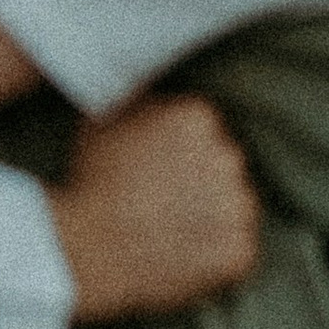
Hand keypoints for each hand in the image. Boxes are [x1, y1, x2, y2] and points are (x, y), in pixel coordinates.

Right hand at [45, 94, 260, 320]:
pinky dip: (220, 255)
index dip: (179, 151)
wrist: (90, 247)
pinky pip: (238, 249)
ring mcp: (237, 205)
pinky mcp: (239, 250)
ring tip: (175, 230)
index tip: (158, 168)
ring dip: (215, 215)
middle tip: (166, 200)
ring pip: (235, 206)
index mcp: (197, 117)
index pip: (204, 129)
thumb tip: (150, 73)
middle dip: (202, 179)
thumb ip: (142, 95)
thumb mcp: (106, 117)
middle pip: (224, 164)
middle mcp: (228, 155)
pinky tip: (186, 255)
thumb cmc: (91, 179)